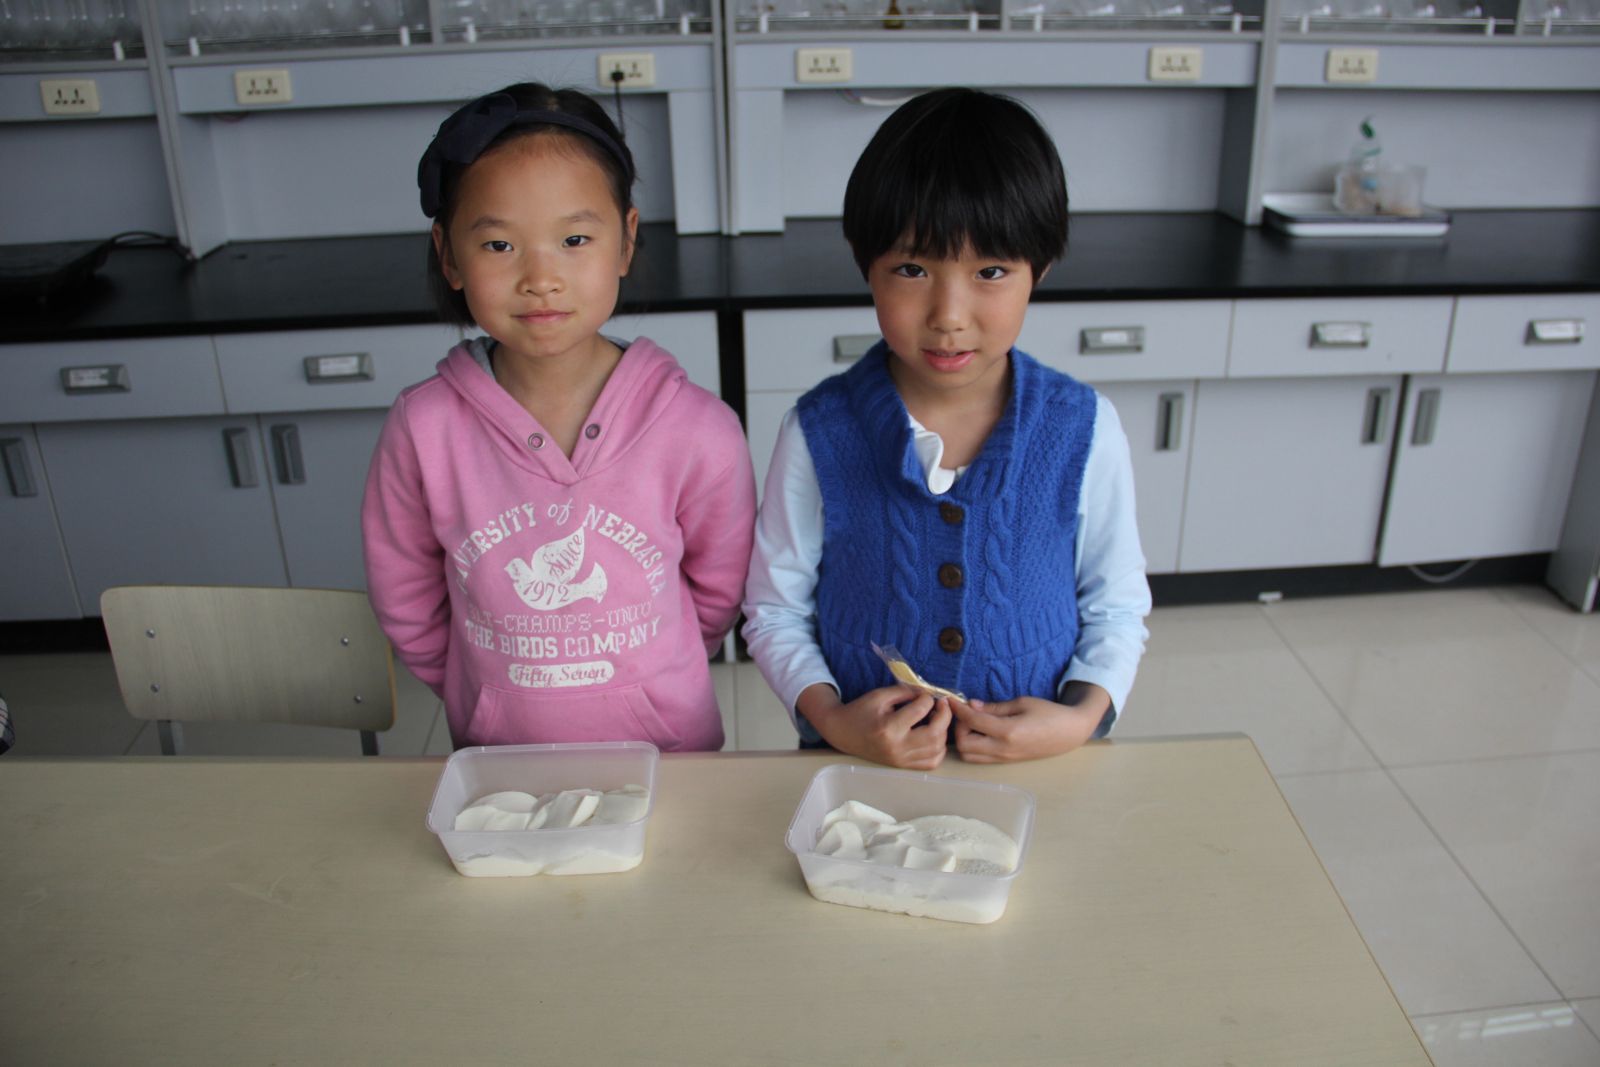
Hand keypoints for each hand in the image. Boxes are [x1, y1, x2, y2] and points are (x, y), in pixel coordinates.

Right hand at [797, 683, 951, 770]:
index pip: (920, 711)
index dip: (927, 698)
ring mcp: (900, 760)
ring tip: (937, 719)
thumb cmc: (860, 711)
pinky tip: (934, 737)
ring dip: (943, 732)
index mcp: (888, 728)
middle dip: (944, 716)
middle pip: (935, 734)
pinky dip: (938, 750)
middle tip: (942, 705)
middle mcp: (897, 747)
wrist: (843, 732)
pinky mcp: (902, 766)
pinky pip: (930, 763)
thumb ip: (906, 691)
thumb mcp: (880, 695)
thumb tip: (928, 693)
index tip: (925, 694)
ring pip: (937, 750)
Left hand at [950, 682, 1110, 763]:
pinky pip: (981, 758)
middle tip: (965, 713)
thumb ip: (994, 707)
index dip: (958, 709)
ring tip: (972, 723)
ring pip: (969, 756)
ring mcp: (1004, 759)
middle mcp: (1003, 749)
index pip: (972, 722)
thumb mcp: (1021, 703)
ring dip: (964, 739)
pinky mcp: (1006, 762)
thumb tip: (971, 706)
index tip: (950, 699)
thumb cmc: (1048, 713)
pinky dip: (973, 746)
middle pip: (964, 745)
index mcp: (1007, 731)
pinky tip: (980, 732)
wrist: (1069, 733)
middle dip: (959, 727)